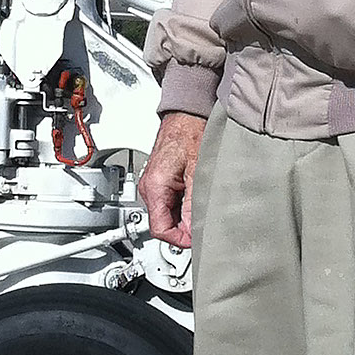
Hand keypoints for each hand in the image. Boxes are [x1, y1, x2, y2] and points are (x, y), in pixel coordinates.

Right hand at [138, 111, 205, 249]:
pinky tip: (197, 199)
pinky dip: (184, 206)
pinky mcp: (161, 181)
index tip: (196, 240)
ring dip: (184, 217)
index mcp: (154, 187)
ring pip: (167, 214)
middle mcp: (149, 187)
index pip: (160, 230)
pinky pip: (170, 203)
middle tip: (204, 226)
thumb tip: (195, 229)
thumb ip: (194, 204)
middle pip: (163, 224)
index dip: (179, 240)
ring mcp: (154, 184)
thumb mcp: (197, 172)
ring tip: (202, 209)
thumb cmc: (190, 133)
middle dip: (184, 229)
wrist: (186, 114)